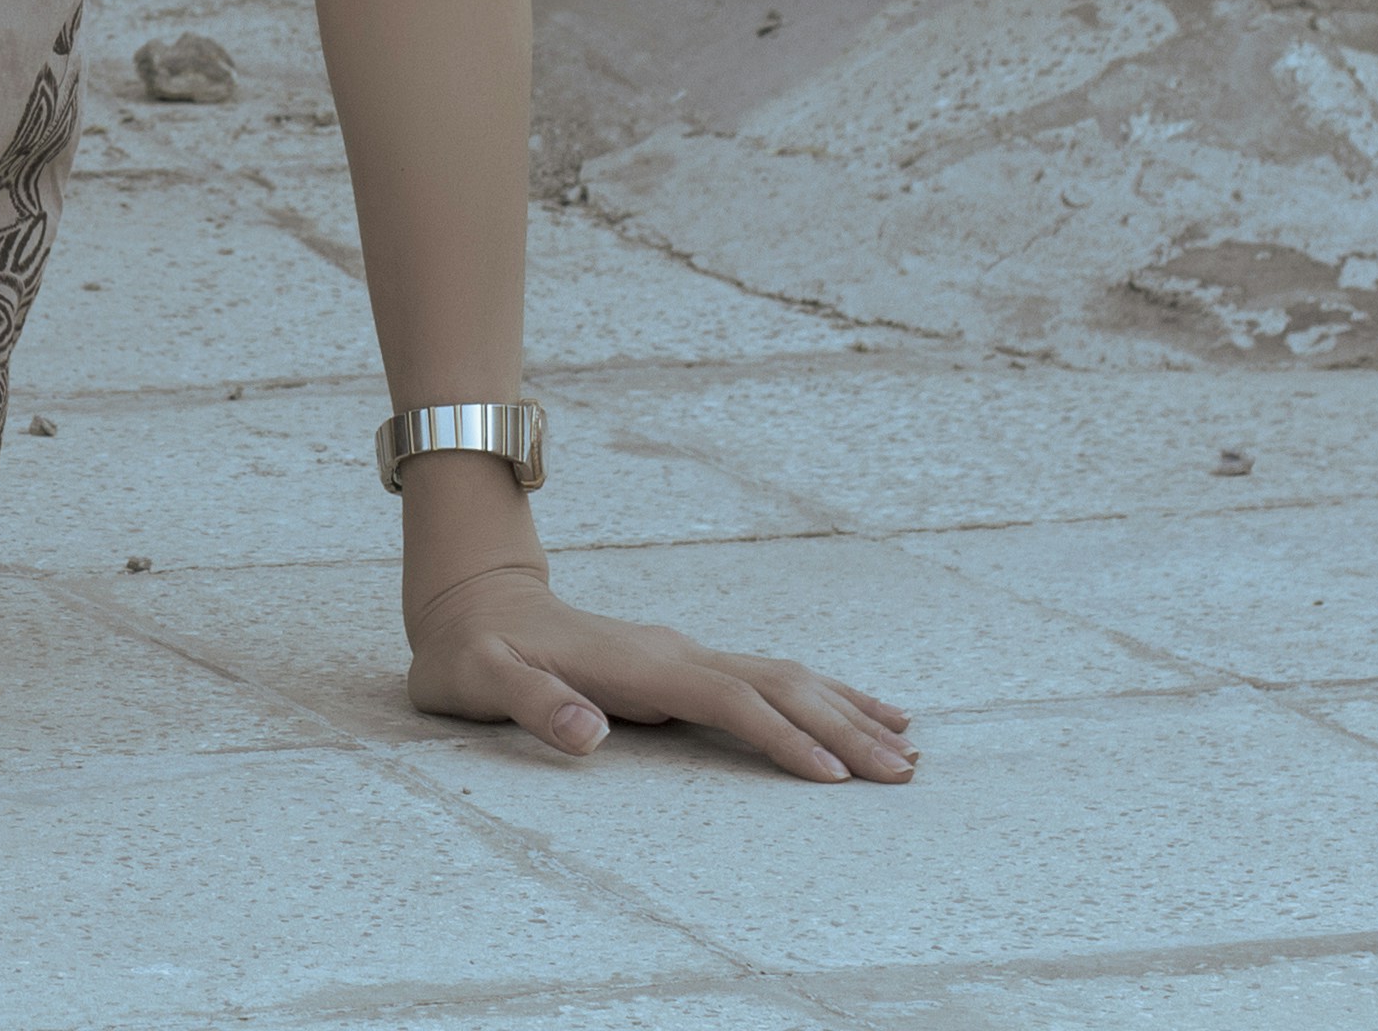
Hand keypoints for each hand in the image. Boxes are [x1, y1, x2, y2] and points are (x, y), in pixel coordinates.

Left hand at [408, 561, 917, 782]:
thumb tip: (591, 736)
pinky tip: (858, 713)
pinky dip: (821, 697)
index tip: (833, 777)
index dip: (780, 736)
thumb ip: (532, 703)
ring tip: (907, 747)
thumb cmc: (470, 652)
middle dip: (842, 727)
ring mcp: (682, 654)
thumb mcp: (479, 680)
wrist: (470, 600)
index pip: (727, 700)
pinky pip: (767, 680)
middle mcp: (673, 653)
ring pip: (783, 678)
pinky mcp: (683, 664)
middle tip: (904, 772)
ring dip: (844, 711)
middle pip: (775, 686)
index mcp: (637, 665)